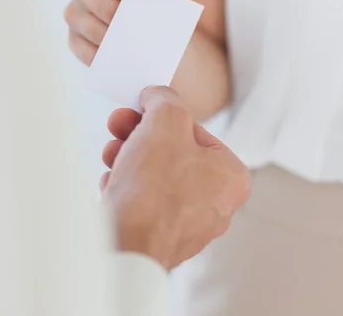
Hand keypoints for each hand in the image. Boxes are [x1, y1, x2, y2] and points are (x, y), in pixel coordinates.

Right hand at [65, 0, 188, 64]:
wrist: (158, 6)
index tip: (147, 1)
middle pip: (98, 3)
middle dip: (124, 17)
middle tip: (145, 26)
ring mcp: (75, 9)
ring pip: (87, 26)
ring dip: (113, 38)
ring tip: (136, 42)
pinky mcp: (75, 35)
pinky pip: (81, 49)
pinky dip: (101, 56)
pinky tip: (120, 57)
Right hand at [101, 87, 249, 270]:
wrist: (127, 246)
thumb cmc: (154, 186)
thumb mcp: (165, 121)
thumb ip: (165, 100)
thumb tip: (158, 95)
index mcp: (231, 177)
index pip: (195, 130)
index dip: (162, 114)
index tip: (139, 108)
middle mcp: (216, 204)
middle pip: (172, 152)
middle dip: (139, 135)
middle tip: (117, 124)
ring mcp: (188, 224)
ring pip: (155, 176)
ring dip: (128, 157)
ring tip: (110, 154)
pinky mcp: (160, 238)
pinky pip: (143, 202)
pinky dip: (125, 187)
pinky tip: (111, 183)